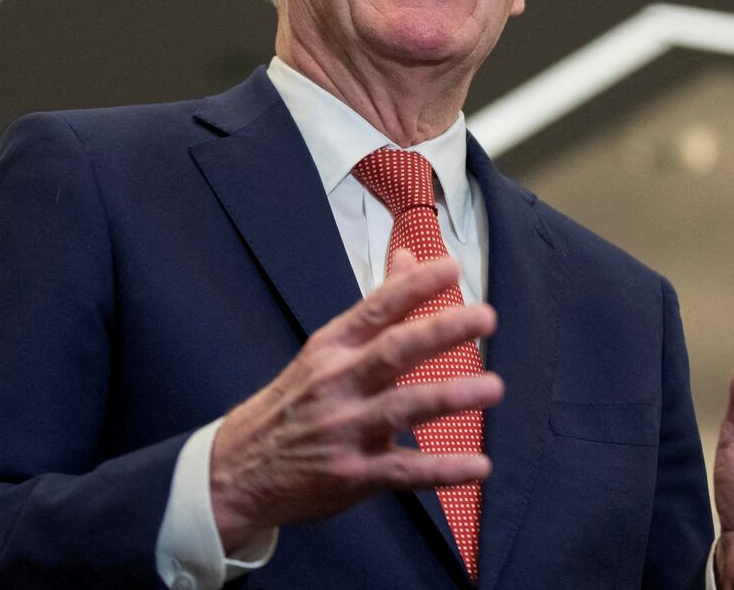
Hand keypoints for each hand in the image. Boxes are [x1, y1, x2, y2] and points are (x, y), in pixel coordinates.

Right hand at [209, 251, 502, 549]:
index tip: (453, 268)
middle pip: (394, 350)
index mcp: (331, 347)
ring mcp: (345, 430)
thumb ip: (375, 309)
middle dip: (441, 331)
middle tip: (485, 317)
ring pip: (403, 408)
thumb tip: (410, 258)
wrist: (240, 470)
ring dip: (450, 396)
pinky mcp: (353, 475)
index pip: (377, 308)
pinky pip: (405, 471)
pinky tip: (480, 466)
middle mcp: (337, 383)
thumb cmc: (294, 403)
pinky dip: (444, 471)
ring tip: (494, 387)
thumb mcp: (324, 350)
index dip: (415, 286)